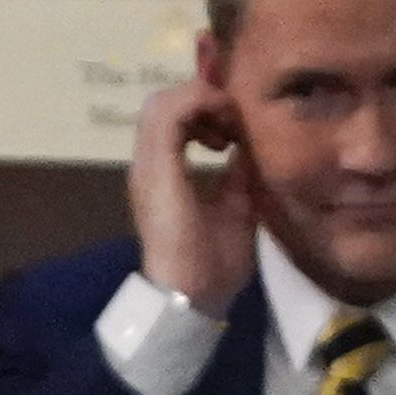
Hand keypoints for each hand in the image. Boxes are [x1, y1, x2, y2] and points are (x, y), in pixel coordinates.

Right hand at [125, 65, 254, 316]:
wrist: (192, 297)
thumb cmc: (213, 265)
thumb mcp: (236, 207)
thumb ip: (237, 173)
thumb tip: (248, 146)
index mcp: (163, 172)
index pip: (173, 117)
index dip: (202, 104)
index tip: (235, 120)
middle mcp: (149, 163)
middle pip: (164, 101)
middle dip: (202, 97)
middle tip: (234, 121)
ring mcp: (147, 164)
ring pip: (162, 101)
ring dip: (200, 102)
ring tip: (228, 128)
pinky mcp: (154, 167)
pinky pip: (168, 113)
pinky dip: (198, 108)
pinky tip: (224, 131)